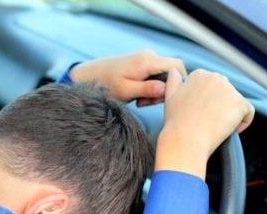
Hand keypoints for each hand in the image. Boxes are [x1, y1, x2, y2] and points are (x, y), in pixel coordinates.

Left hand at [68, 50, 186, 105]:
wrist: (89, 75)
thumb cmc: (105, 84)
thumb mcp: (126, 91)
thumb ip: (147, 89)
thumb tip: (166, 89)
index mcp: (147, 61)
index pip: (177, 66)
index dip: (177, 83)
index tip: (165, 99)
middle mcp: (149, 56)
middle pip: (171, 72)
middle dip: (164, 90)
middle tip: (147, 103)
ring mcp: (145, 58)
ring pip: (163, 75)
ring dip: (156, 90)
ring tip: (140, 101)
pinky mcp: (141, 63)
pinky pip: (154, 75)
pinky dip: (150, 87)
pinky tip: (137, 96)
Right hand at [155, 68, 254, 178]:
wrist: (185, 140)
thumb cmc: (176, 123)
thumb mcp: (169, 98)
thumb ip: (173, 81)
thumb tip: (174, 71)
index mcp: (199, 74)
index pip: (213, 86)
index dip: (209, 103)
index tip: (202, 115)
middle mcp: (215, 77)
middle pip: (226, 93)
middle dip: (221, 107)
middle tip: (209, 123)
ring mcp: (229, 89)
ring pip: (237, 104)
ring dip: (230, 115)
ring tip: (216, 128)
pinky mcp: (240, 103)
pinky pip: (248, 113)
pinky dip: (243, 123)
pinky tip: (230, 131)